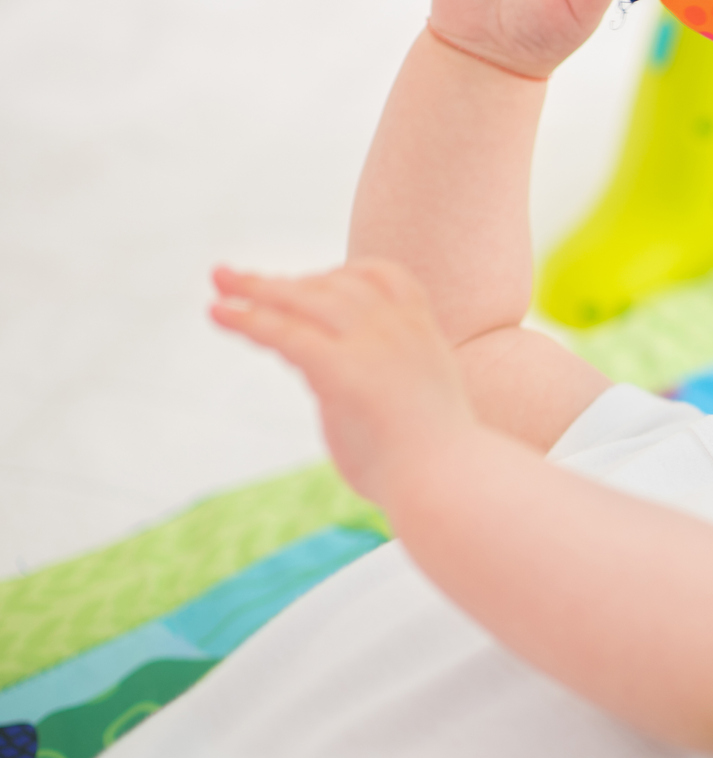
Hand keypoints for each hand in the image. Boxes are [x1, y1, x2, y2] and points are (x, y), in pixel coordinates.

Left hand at [211, 260, 480, 508]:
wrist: (450, 484)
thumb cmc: (436, 464)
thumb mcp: (416, 404)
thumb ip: (383, 384)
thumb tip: (346, 398)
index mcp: (424, 333)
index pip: (384, 277)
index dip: (343, 274)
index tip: (309, 282)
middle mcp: (398, 329)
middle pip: (335, 285)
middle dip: (286, 280)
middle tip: (238, 277)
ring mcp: (373, 346)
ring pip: (305, 301)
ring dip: (257, 289)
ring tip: (220, 281)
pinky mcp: (342, 370)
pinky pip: (285, 333)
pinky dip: (247, 320)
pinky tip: (218, 313)